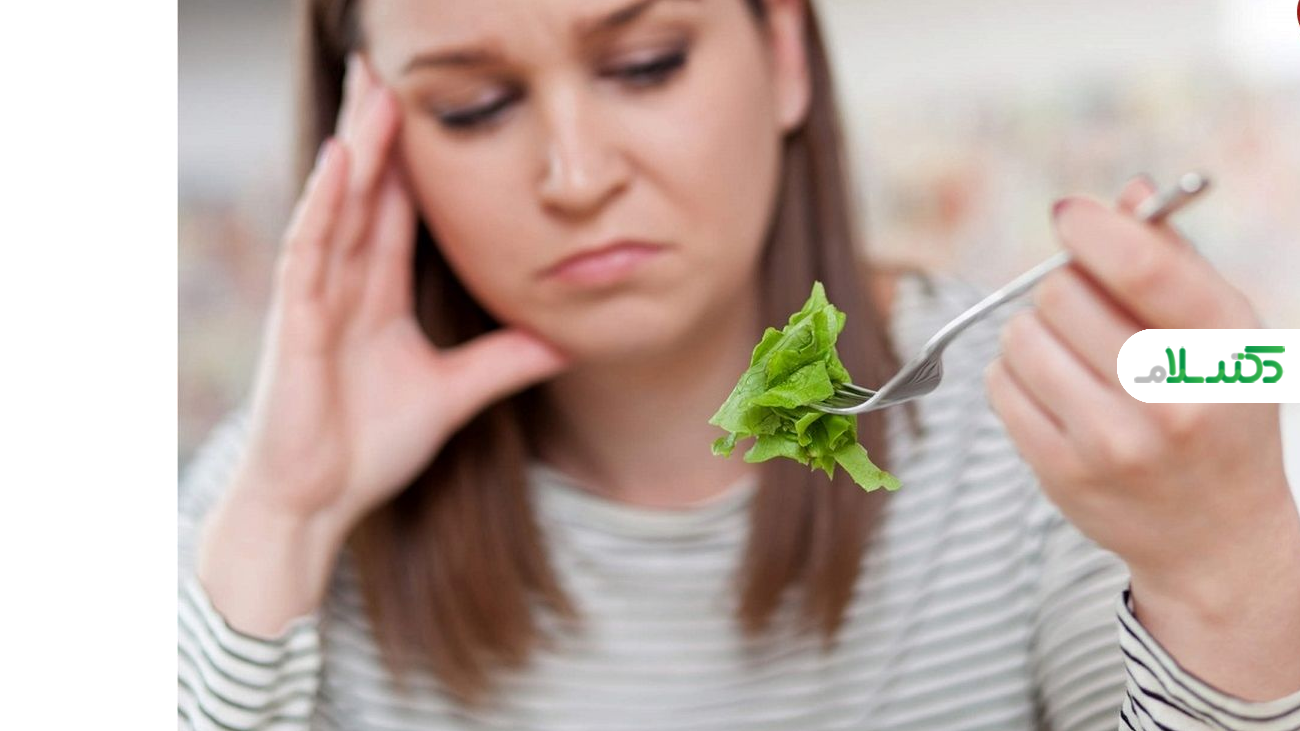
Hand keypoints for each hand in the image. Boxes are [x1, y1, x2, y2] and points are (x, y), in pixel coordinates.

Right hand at [229, 51, 572, 535]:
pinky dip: (324, 204)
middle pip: (367, 190)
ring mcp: (316, 298)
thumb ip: (505, 361)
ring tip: (373, 87)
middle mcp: (345, 283)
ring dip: (357, 146)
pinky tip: (340, 160)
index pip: (400, 209)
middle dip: (379, 129)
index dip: (415, 158)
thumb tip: (566, 340)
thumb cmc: (367, 447)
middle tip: (391, 66)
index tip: (434, 107)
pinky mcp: (297, 321)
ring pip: (339, 204)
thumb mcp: (454, 393)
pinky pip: (310, 250)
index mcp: (378, 294)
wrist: (317, 503)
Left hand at [982, 175, 1299, 697]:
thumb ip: (1174, 259)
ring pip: (1020, 337)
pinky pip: (1000, 385)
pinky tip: (1058, 394)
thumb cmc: (1215, 413)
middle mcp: (1170, 398)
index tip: (1071, 214)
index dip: (1094, 227)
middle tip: (1088, 314)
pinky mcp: (1060, 472)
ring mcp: (1111, 441)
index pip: (1142, 266)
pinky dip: (1017, 376)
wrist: (1217, 536)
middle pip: (1061, 293)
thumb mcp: (1221, 334)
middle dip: (1065, 289)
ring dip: (1036, 334)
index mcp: (1221, 350)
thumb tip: (1128, 193)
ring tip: (1075, 359)